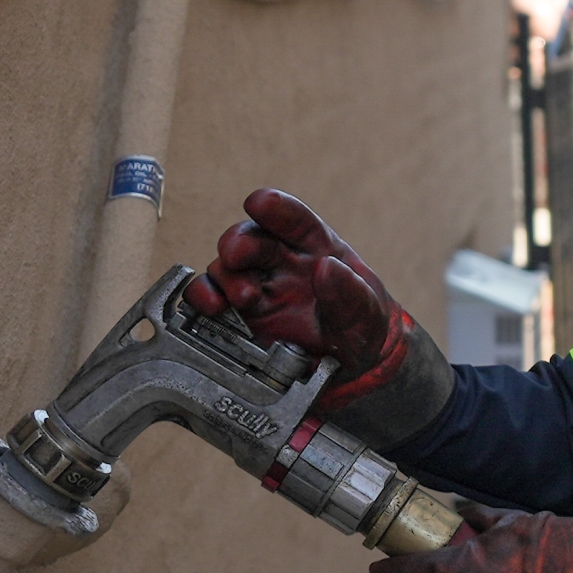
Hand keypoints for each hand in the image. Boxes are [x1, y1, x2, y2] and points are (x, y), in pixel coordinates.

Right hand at [186, 190, 407, 411]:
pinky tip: (212, 307)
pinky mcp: (238, 317)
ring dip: (226, 278)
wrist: (354, 370)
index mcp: (316, 250)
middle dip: (239, 242)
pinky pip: (210, 299)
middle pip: (251, 239)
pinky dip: (203, 299)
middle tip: (237, 255)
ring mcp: (257, 289)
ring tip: (243, 297)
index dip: (277, 209)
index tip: (261, 203)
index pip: (295, 221)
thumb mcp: (368, 315)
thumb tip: (328, 267)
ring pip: (226, 268)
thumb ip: (352, 294)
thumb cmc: (362, 328)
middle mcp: (280, 264)